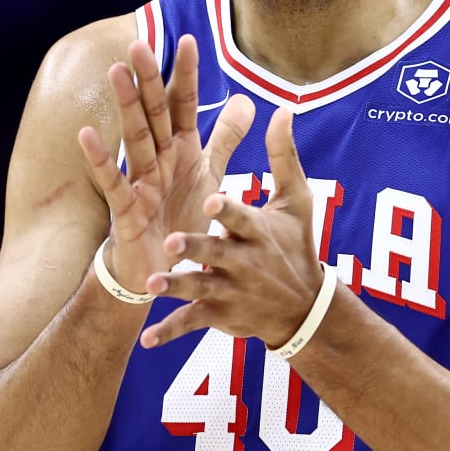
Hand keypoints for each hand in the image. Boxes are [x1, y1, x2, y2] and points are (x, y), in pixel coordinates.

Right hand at [76, 34, 253, 295]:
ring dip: (126, 106)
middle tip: (138, 42)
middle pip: (154, 114)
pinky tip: (86, 135)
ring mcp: (141, 183)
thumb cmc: (181, 218)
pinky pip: (113, 183)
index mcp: (181, 150)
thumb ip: (225, 138)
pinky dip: (99, 160)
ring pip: (135, 139)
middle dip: (149, 80)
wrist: (164, 271)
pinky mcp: (127, 211)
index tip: (190, 40)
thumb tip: (247, 100)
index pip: (184, 105)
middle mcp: (159, 160)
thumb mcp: (210, 174)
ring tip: (116, 73)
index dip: (187, 75)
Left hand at [140, 108, 323, 347]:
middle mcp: (244, 261)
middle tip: (171, 239)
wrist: (303, 308)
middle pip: (216, 252)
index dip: (227, 209)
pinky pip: (191, 323)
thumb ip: (283, 156)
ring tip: (152, 284)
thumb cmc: (295, 245)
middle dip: (196, 247)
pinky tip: (146, 341)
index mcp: (258, 230)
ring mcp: (230, 290)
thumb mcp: (296, 201)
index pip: (242, 216)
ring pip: (199, 288)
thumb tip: (282, 109)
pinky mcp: (219, 314)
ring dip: (177, 287)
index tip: (211, 197)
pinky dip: (169, 333)